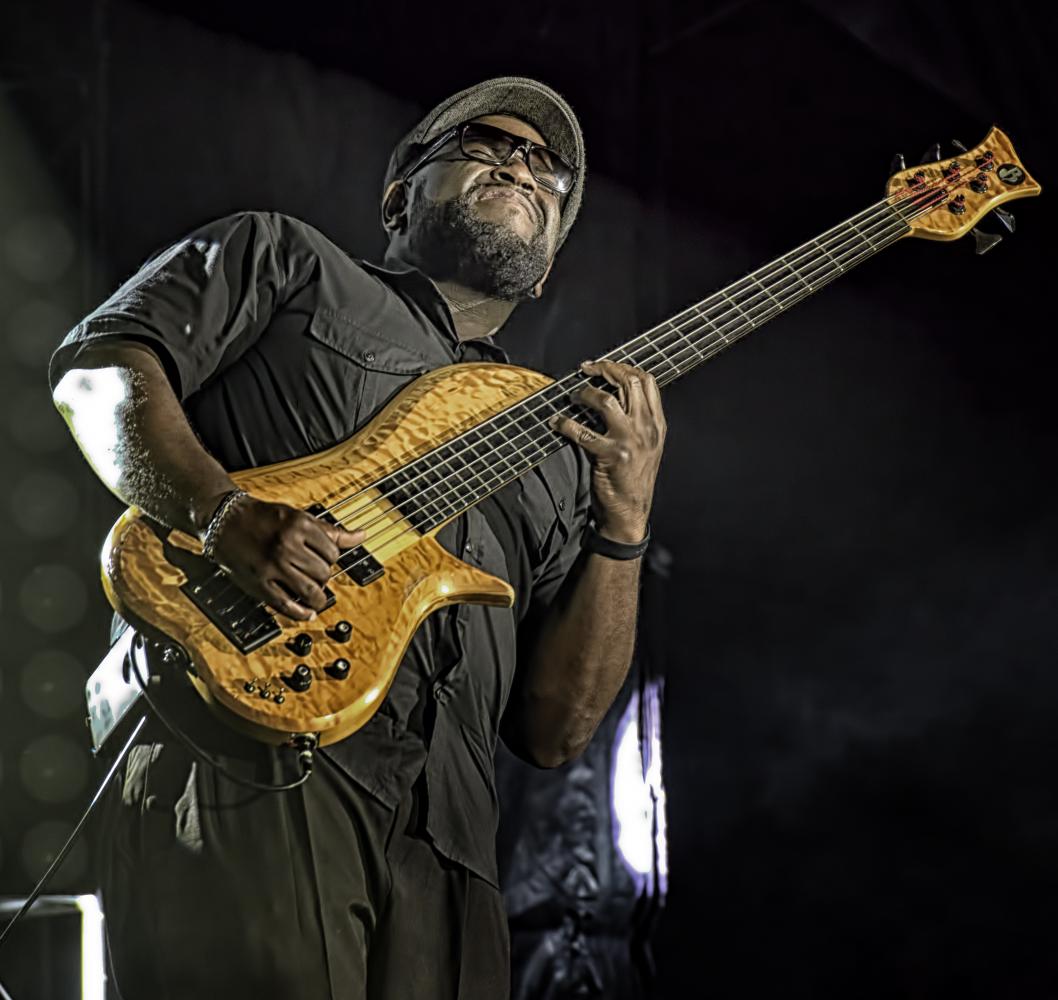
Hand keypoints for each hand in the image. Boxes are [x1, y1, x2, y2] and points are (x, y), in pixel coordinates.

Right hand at [207, 496, 364, 620]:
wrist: (225, 521)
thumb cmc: (263, 518)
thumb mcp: (298, 516)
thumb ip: (330, 530)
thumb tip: (361, 535)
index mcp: (299, 525)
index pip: (333, 552)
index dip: (331, 558)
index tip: (324, 559)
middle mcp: (287, 545)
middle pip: (324, 572)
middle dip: (324, 576)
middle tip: (316, 574)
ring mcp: (273, 566)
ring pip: (311, 590)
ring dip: (318, 596)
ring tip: (315, 594)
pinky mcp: (259, 584)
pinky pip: (287, 605)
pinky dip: (302, 613)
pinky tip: (308, 612)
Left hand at [549, 360, 665, 542]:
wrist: (630, 514)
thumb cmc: (632, 480)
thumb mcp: (645, 447)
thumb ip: (635, 421)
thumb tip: (608, 395)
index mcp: (657, 424)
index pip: (647, 381)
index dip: (623, 366)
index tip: (603, 366)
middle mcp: (647, 428)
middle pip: (629, 382)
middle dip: (604, 369)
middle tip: (585, 371)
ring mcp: (630, 441)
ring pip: (607, 400)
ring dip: (585, 393)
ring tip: (573, 396)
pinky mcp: (611, 455)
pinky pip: (582, 431)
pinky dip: (565, 423)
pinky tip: (557, 422)